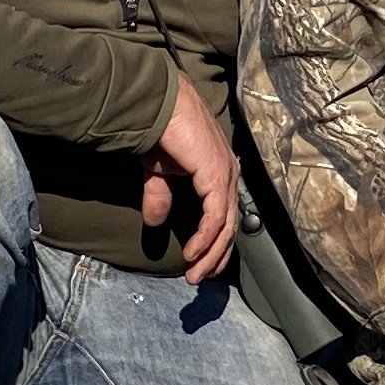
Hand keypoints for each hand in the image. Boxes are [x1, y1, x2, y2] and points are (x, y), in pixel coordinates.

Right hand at [140, 72, 242, 280]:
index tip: (204, 264)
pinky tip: (193, 253)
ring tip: (195, 273)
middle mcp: (229, 173)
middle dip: (216, 255)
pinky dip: (205, 238)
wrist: (158, 106)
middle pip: (230, 225)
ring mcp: (226, 175)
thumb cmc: (160, 130)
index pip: (226, 214)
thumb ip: (160, 196)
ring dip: (210, 254)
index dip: (216, 242)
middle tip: (200, 277)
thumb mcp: (159, 172)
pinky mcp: (217, 176)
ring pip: (226, 226)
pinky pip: (215, 217)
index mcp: (220, 171)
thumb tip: (153, 221)